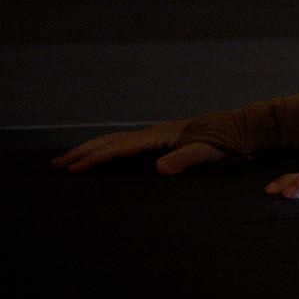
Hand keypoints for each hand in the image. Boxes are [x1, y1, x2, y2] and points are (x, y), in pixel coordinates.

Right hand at [51, 119, 229, 174]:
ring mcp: (157, 135)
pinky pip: (128, 147)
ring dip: (92, 151)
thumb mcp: (209, 152)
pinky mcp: (163, 141)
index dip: (95, 159)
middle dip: (83, 153)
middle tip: (55, 166)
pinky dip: (109, 152)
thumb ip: (186, 159)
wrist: (242, 128)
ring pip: (116, 142)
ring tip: (70, 161)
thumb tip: (158, 170)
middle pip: (110, 142)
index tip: (72, 170)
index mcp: (160, 136)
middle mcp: (155, 133)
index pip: (119, 148)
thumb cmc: (227, 142)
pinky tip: (105, 160)